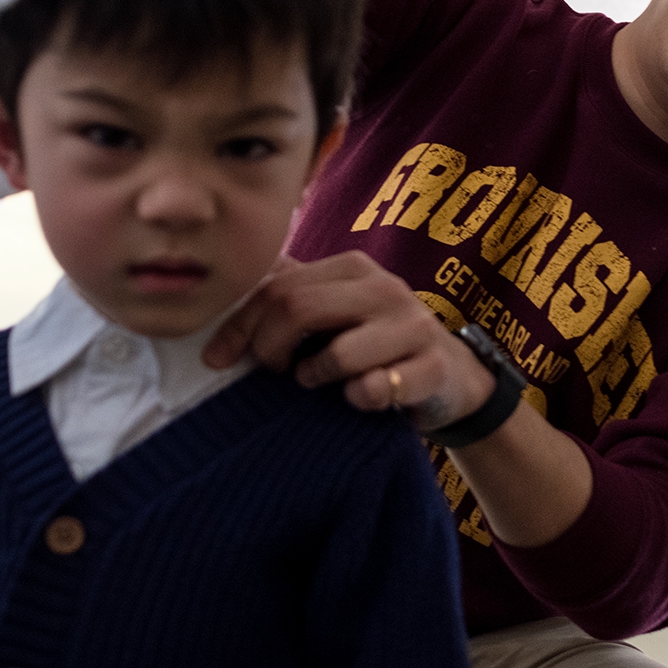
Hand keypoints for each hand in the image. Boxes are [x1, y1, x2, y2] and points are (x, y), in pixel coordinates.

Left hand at [205, 252, 495, 433]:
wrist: (450, 377)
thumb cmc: (376, 345)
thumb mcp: (335, 312)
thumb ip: (289, 295)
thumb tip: (225, 291)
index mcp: (353, 269)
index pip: (278, 287)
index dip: (239, 325)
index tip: (217, 358)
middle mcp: (385, 288)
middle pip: (298, 309)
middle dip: (269, 348)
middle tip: (270, 372)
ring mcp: (413, 326)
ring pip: (337, 354)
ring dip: (313, 376)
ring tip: (316, 382)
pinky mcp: (432, 367)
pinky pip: (375, 388)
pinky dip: (356, 399)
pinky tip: (357, 398)